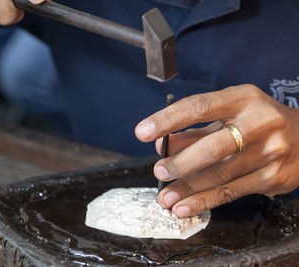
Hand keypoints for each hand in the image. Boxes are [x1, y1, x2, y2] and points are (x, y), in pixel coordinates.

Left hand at [135, 84, 298, 216]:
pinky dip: (204, 201)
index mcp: (243, 99)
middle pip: (212, 147)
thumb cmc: (258, 122)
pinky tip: (185, 207)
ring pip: (220, 174)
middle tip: (159, 172)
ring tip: (166, 196)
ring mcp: (269, 152)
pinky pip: (231, 192)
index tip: (142, 131)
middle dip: (180, 163)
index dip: (167, 120)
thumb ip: (195, 129)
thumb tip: (162, 144)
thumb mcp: (229, 115)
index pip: (198, 107)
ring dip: (187, 188)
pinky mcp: (273, 177)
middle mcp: (259, 123)